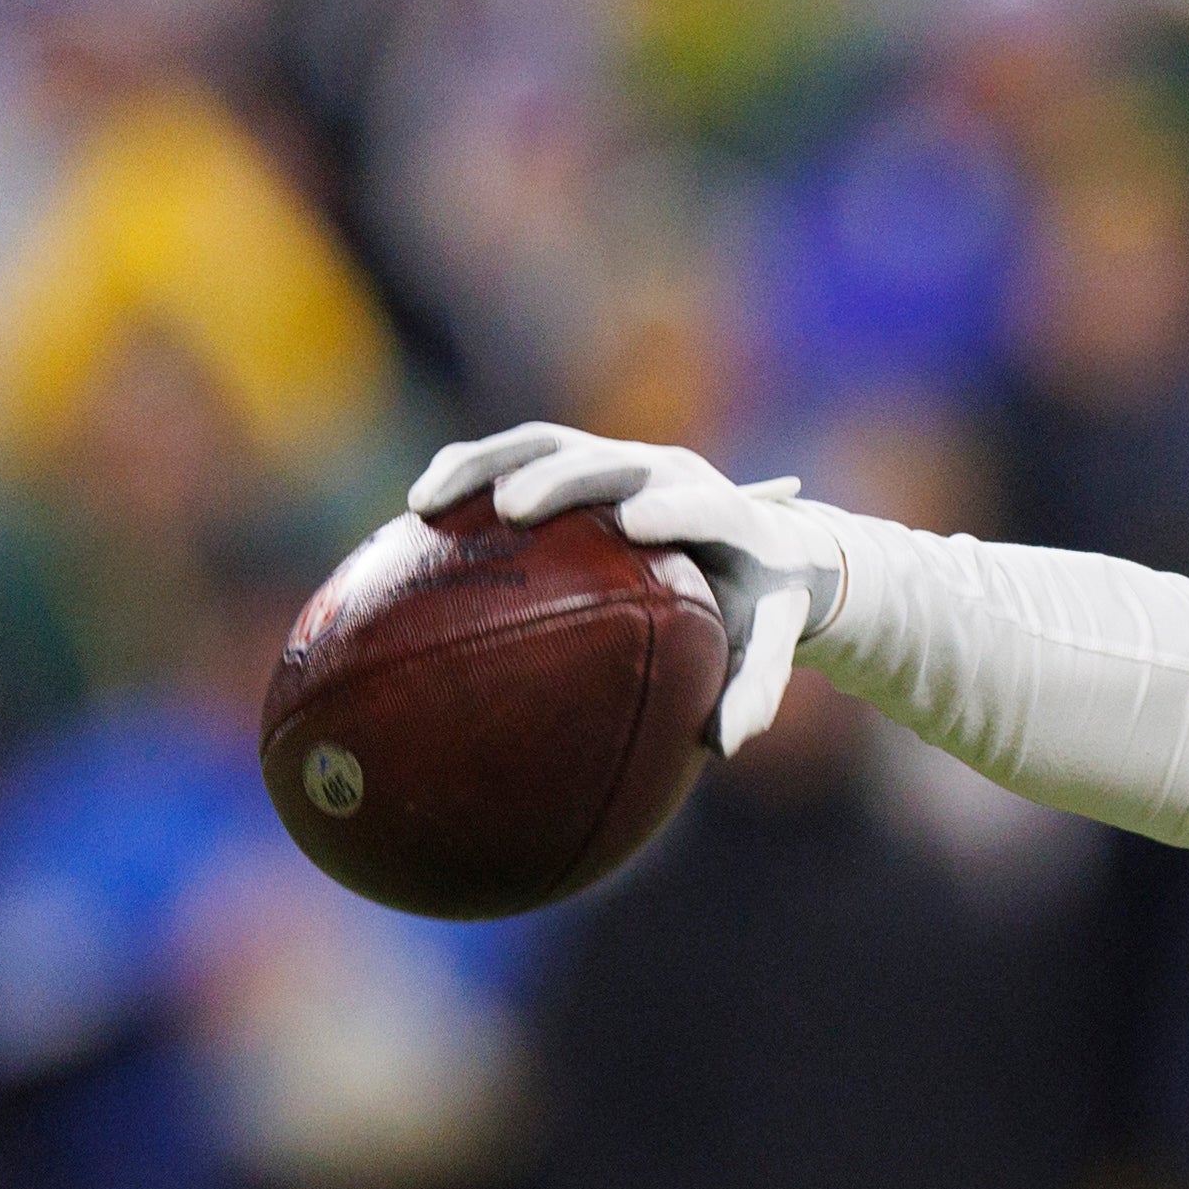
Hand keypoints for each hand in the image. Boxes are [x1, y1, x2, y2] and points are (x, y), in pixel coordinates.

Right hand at [410, 425, 845, 757]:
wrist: (764, 548)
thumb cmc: (760, 608)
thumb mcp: (768, 648)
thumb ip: (754, 692)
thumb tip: (723, 744)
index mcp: (733, 519)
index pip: (707, 506)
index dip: (675, 508)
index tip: (632, 524)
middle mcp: (675, 474)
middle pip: (616, 462)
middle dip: (566, 478)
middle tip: (516, 509)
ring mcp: (626, 461)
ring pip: (552, 444)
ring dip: (489, 463)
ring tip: (430, 501)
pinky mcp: (586, 459)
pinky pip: (522, 454)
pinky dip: (470, 468)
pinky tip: (421, 504)